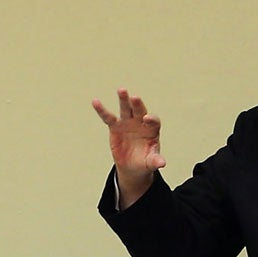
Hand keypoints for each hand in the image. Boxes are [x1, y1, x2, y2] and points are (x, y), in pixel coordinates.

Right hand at [91, 88, 164, 207]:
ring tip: (122, 90)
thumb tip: (162, 163)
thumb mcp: (150, 163)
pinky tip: (95, 102)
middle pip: (140, 110)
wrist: (132, 166)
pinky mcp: (115, 126)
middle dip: (138, 104)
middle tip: (135, 98)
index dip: (151, 119)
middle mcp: (140, 122)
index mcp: (152, 129)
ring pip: (126, 108)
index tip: (147, 119)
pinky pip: (108, 117)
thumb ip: (155, 161)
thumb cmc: (144, 162)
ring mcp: (128, 122)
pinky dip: (102, 110)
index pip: (154, 121)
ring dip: (124, 99)